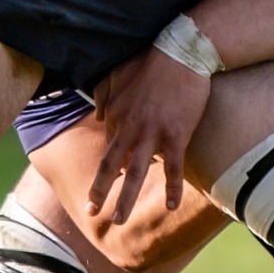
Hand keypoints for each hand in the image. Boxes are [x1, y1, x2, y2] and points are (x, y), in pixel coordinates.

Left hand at [86, 45, 212, 225]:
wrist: (182, 52)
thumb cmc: (152, 62)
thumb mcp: (118, 74)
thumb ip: (104, 94)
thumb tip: (97, 114)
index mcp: (116, 113)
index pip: (109, 145)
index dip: (111, 162)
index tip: (113, 176)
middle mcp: (129, 127)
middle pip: (110, 165)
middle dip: (99, 191)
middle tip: (91, 212)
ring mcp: (152, 133)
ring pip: (134, 173)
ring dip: (125, 199)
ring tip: (118, 220)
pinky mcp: (176, 135)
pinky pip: (172, 168)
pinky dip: (171, 188)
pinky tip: (171, 206)